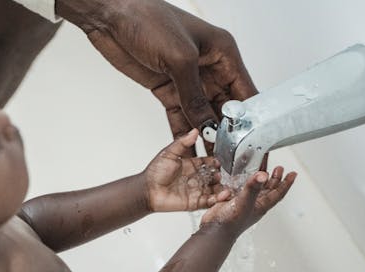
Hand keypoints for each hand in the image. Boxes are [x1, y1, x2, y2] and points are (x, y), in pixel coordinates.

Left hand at [57, 0, 256, 142]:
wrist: (109, 15)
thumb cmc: (148, 19)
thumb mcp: (179, 59)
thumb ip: (194, 96)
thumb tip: (207, 127)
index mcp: (223, 53)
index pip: (245, 93)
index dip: (251, 121)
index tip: (254, 145)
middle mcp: (210, 68)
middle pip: (226, 109)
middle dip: (229, 135)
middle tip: (233, 161)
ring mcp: (188, 80)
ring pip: (204, 116)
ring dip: (207, 138)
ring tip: (214, 163)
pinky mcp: (168, 89)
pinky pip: (181, 117)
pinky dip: (185, 134)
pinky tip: (190, 152)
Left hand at [145, 129, 230, 211]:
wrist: (148, 190)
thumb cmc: (155, 173)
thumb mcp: (169, 153)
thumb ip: (183, 142)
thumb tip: (194, 131)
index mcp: (190, 165)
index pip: (207, 163)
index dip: (215, 163)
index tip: (221, 162)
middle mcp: (194, 178)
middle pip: (213, 177)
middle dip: (221, 177)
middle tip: (226, 176)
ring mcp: (195, 191)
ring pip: (213, 190)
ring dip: (221, 189)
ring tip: (227, 188)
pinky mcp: (194, 203)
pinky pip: (208, 202)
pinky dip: (216, 200)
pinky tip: (222, 197)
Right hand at [201, 167, 296, 235]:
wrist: (214, 230)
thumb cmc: (231, 222)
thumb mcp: (244, 202)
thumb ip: (253, 188)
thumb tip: (263, 175)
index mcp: (261, 206)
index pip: (278, 193)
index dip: (286, 183)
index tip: (293, 173)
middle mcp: (254, 204)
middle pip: (268, 190)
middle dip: (274, 179)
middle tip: (279, 168)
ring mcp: (243, 202)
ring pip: (255, 188)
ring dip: (259, 178)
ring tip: (262, 168)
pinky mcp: (231, 201)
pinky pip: (239, 189)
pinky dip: (241, 182)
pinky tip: (240, 176)